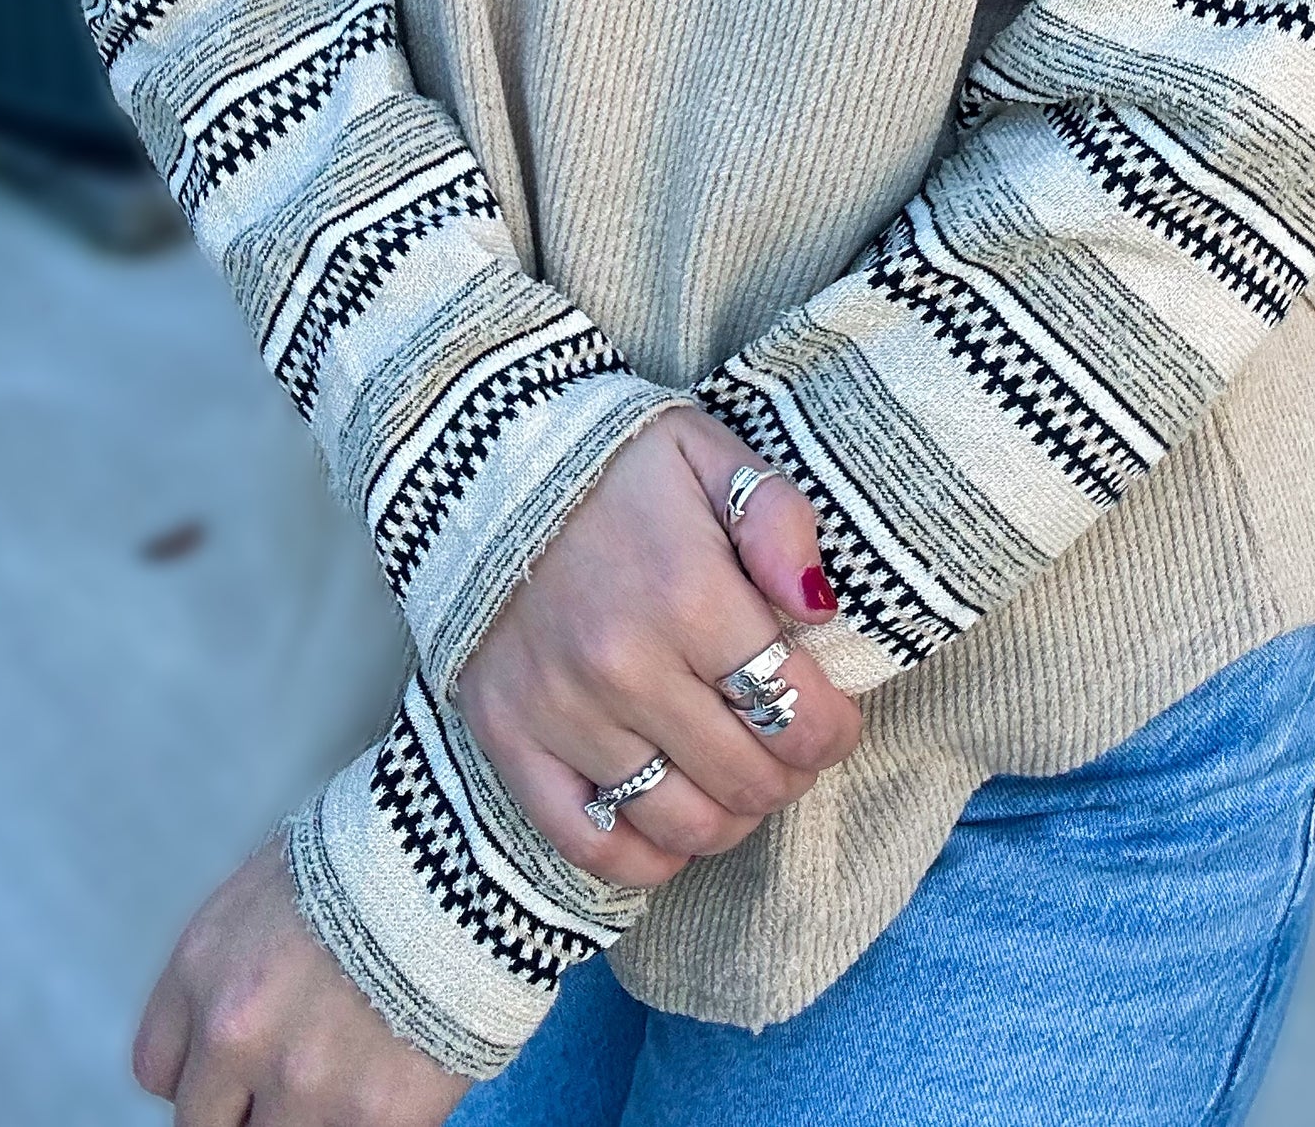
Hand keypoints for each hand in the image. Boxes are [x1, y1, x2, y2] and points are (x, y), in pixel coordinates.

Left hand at [132, 837, 467, 1123]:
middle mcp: (234, 1036)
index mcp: (203, 970)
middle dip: (242, 1108)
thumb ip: (239, 962)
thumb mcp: (277, 881)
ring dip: (302, 1118)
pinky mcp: (368, 1121)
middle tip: (292, 1077)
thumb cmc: (382, 849)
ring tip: (346, 1076)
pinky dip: (361, 1125)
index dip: (205, 1071)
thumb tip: (243, 1023)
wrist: (471, 850)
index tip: (236, 1066)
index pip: (159, 1071)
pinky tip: (389, 1081)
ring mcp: (299, 1086)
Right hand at [455, 404, 862, 886]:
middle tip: (790, 745)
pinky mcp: (508, 737)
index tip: (835, 718)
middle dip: (790, 772)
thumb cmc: (612, 460)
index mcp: (688, 592)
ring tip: (738, 778)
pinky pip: (587, 843)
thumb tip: (821, 610)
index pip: (797, 711)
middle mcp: (625, 666)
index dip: (834, 731)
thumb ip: (780, 522)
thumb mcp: (710, 455)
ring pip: (680, 823)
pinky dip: (644, 857)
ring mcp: (561, 711)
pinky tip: (671, 826)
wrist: (480, 457)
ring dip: (731, 817)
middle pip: (747, 777)